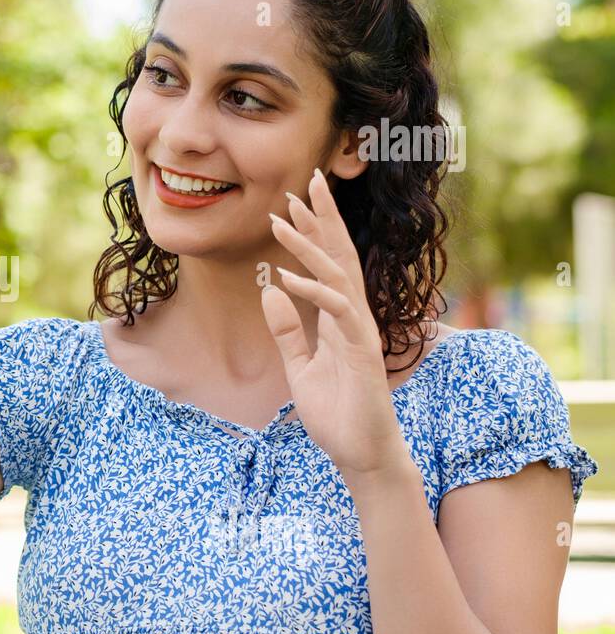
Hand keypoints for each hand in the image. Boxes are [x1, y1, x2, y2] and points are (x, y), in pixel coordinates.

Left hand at [259, 167, 409, 479]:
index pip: (330, 263)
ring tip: (282, 217)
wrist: (360, 454)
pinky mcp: (363, 351)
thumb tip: (271, 289)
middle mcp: (354, 316)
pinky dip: (312, 290)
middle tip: (309, 179)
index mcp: (340, 317)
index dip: (315, 230)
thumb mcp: (300, 367)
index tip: (295, 199)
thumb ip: (287, 330)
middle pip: (342, 255)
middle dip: (325, 217)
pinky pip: (338, 311)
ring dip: (310, 244)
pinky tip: (286, 277)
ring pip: (338, 274)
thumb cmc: (337, 413)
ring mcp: (361, 331)